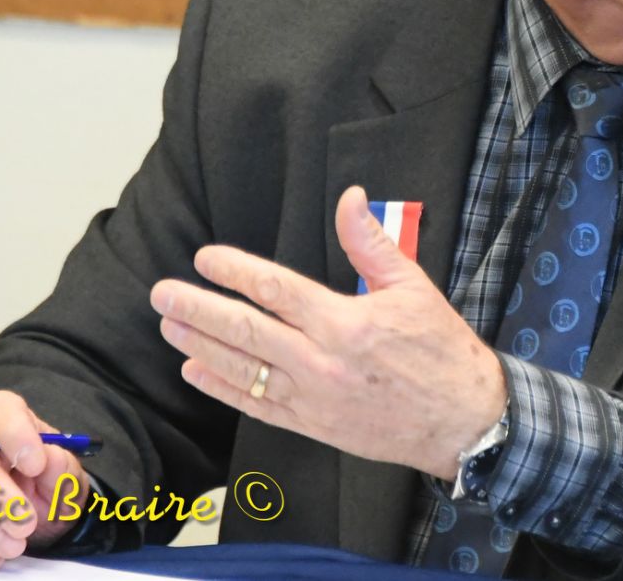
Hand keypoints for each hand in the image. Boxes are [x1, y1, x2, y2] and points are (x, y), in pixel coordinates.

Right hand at [0, 392, 85, 569]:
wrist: (29, 511)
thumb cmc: (45, 481)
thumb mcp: (64, 473)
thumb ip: (60, 465)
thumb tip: (47, 459)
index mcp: (5, 417)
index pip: (1, 410)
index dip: (16, 433)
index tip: (36, 464)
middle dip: (0, 498)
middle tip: (26, 524)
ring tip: (16, 545)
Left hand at [151, 185, 506, 477]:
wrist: (459, 417)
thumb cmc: (439, 348)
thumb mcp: (412, 284)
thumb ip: (371, 242)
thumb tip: (349, 198)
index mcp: (345, 321)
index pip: (276, 289)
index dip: (235, 271)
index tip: (206, 259)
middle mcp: (321, 360)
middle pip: (247, 330)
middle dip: (200, 309)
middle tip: (163, 294)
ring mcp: (312, 398)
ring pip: (244, 369)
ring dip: (201, 346)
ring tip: (171, 327)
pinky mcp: (312, 425)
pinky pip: (257, 406)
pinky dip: (223, 389)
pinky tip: (197, 372)